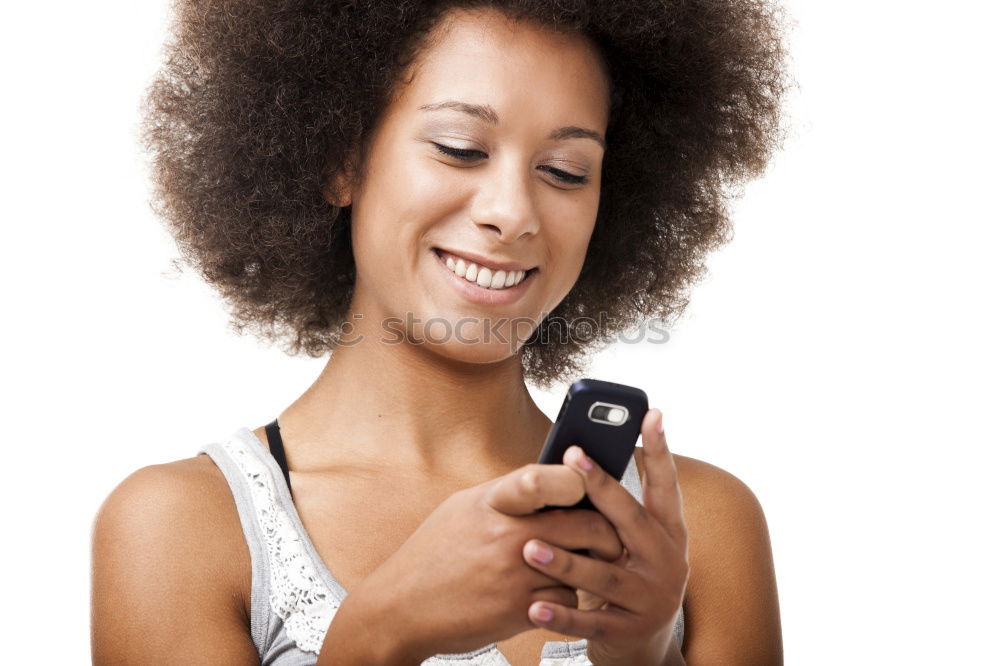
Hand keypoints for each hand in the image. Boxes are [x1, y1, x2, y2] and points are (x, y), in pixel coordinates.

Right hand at [337, 460, 625, 660]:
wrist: (401, 608)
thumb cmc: (434, 553)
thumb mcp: (465, 507)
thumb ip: (509, 495)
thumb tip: (552, 479)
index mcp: (493, 502)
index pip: (547, 478)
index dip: (577, 476)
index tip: (588, 478)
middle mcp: (506, 536)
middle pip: (585, 525)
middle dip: (607, 530)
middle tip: (611, 532)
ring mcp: (515, 575)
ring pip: (583, 566)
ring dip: (592, 565)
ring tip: (593, 560)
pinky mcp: (519, 610)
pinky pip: (567, 599)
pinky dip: (568, 596)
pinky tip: (556, 589)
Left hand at [519, 408, 688, 665]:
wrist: (643, 650)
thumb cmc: (627, 579)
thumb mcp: (633, 544)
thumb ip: (614, 512)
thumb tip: (576, 457)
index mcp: (668, 533)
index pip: (665, 485)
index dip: (660, 449)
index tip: (651, 412)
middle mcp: (668, 562)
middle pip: (632, 520)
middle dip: (602, 487)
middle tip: (572, 457)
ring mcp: (651, 599)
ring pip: (604, 575)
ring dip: (565, 561)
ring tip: (530, 548)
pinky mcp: (629, 631)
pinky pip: (589, 620)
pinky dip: (560, 614)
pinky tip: (533, 606)